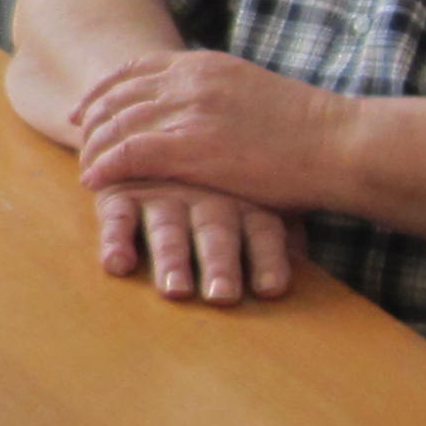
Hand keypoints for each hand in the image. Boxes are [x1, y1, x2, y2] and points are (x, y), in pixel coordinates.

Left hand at [70, 50, 349, 215]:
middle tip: (75, 139)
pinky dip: (106, 166)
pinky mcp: (192, 148)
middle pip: (118, 94)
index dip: (104, 88)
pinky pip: (130, 153)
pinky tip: (93, 180)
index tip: (85, 107)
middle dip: (90, 118)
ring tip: (83, 166)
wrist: (339, 143)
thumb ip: (220, 94)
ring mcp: (189, 113)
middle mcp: (191, 81)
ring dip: (93, 147)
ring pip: (118, 124)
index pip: (136, 68)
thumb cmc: (309, 130)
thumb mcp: (254, 93)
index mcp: (206, 64)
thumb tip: (202, 108)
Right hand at [92, 181, 296, 305]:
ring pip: (168, 228)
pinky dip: (116, 240)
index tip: (272, 289)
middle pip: (215, 231)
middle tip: (223, 297)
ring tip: (176, 291)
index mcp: (245, 198)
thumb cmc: (223, 180)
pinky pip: (117, 217)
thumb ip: (286, 231)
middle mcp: (206, 195)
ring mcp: (163, 192)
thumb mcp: (261, 195)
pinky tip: (117, 265)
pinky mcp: (121, 192)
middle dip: (220, 264)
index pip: (263, 230)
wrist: (158, 128)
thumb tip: (309, 263)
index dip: (268, 258)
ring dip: (172, 259)